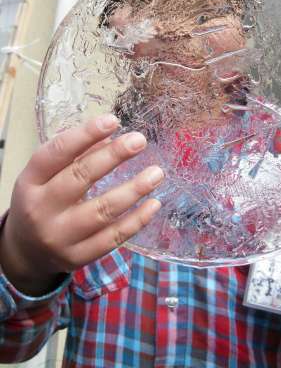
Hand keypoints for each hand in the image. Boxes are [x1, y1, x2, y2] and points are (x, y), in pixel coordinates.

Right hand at [0, 114, 162, 295]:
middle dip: (114, 156)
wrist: (26, 252)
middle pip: (81, 177)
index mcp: (30, 181)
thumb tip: (110, 137)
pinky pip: (112, 238)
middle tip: (140, 141)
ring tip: (157, 173)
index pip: (57, 153)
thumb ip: (75, 155)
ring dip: (134, 190)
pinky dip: (137, 221)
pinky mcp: (77, 257)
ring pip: (102, 211)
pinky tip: (154, 204)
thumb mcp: (45, 176)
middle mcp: (41, 209)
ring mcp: (59, 237)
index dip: (85, 134)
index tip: (113, 120)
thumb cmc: (42, 201)